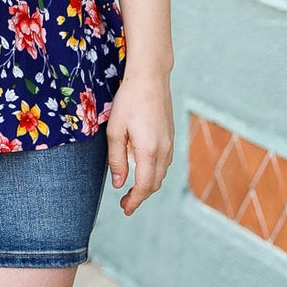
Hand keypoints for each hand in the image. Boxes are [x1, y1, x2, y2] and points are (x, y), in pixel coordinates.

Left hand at [105, 68, 174, 216]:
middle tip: (125, 204)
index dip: (135, 201)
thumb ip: (116, 160)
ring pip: (161, 173)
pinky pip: (165, 162)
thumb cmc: (129, 101)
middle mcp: (164, 150)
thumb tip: (119, 183)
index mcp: (149, 150)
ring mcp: (170, 142)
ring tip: (132, 190)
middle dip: (141, 196)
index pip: (144, 186)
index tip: (125, 209)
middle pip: (155, 183)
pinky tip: (143, 170)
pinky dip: (155, 172)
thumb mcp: (115, 131)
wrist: (151, 78)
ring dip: (149, 185)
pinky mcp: (171, 136)